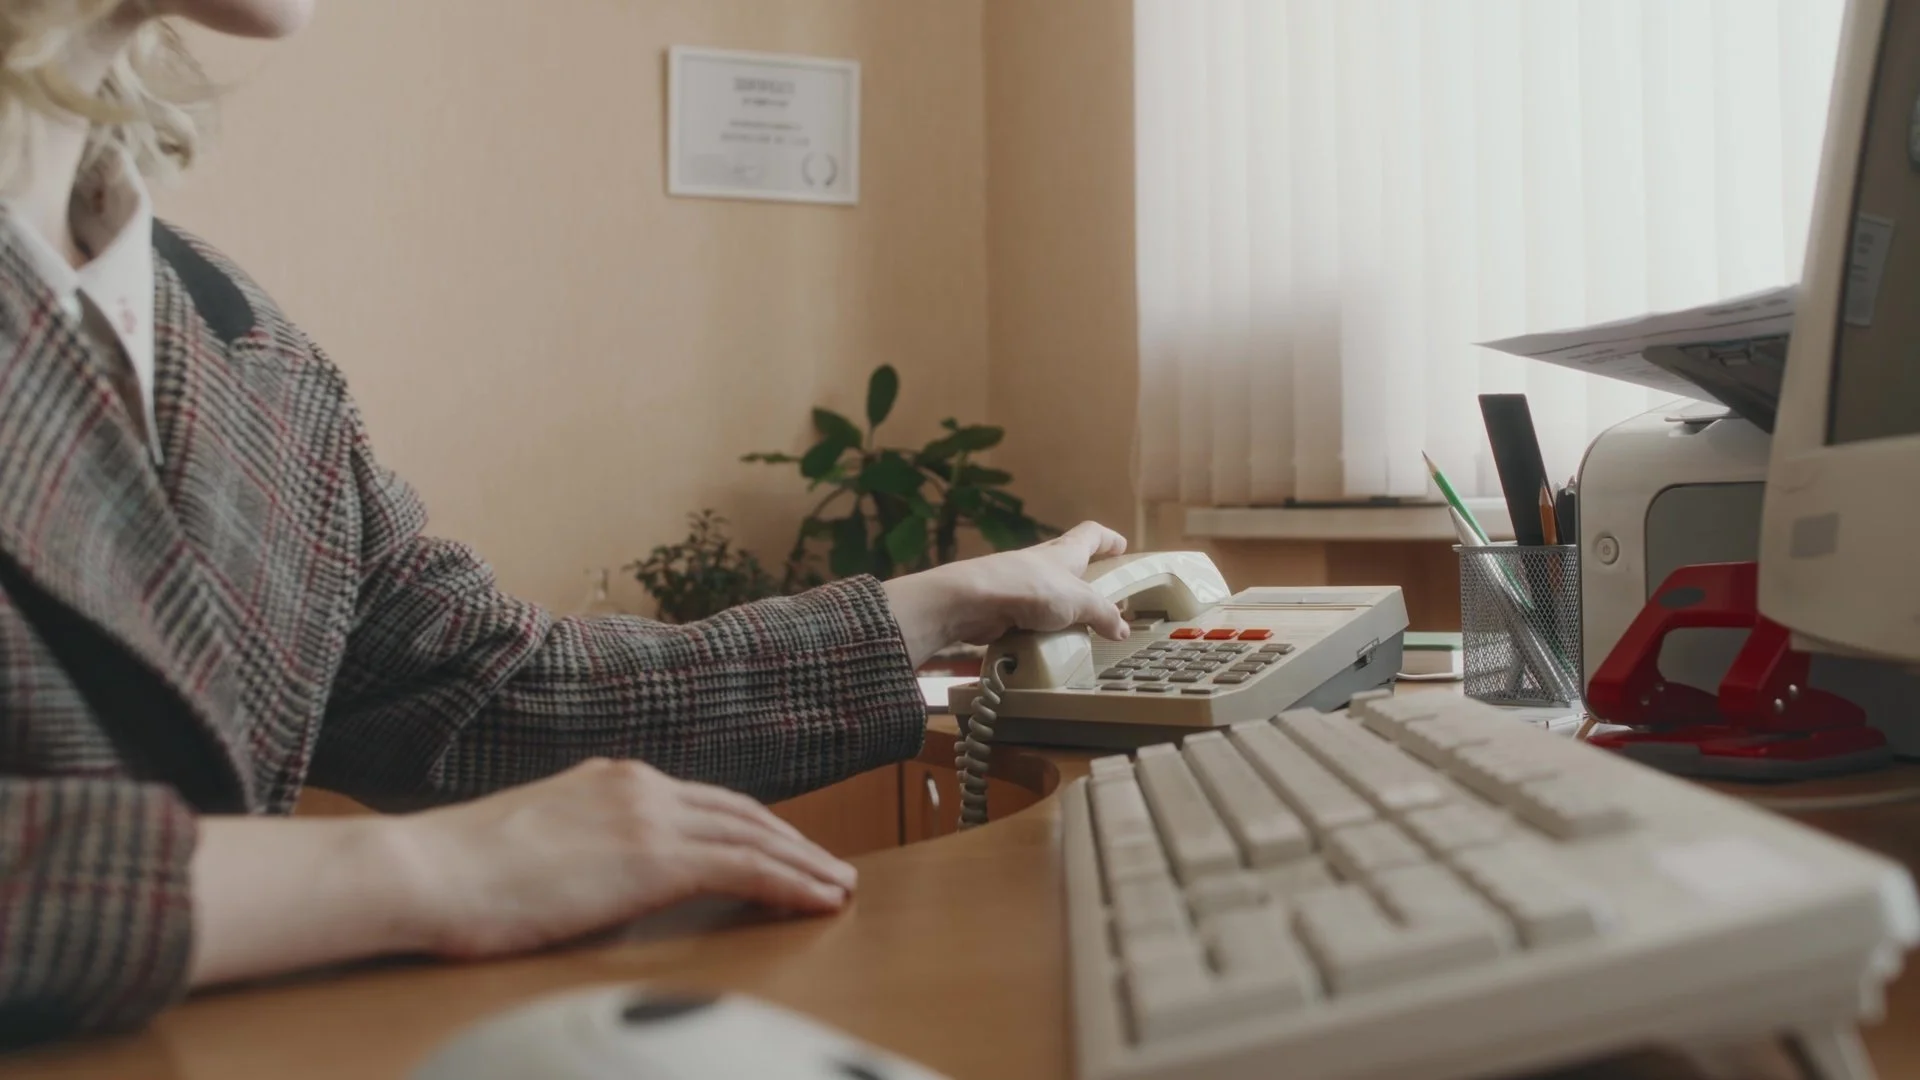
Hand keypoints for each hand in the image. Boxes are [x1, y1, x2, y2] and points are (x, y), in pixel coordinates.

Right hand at [392, 759, 855, 957]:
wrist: (423, 872)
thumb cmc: (454, 875)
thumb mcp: (531, 846)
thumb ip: (578, 851)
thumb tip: (597, 882)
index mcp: (608, 779)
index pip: (700, 801)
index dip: (748, 826)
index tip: (780, 847)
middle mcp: (638, 784)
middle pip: (740, 812)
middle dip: (790, 840)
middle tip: (828, 868)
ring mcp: (648, 814)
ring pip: (755, 835)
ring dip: (804, 862)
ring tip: (838, 887)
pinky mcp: (654, 856)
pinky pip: (747, 867)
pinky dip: (792, 882)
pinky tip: (820, 901)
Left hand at [883, 521, 1129, 665]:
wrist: (975, 601)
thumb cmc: (1033, 589)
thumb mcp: (1079, 601)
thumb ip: (1103, 614)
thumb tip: (1123, 629)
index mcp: (1064, 552)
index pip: (1090, 534)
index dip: (1107, 539)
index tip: (1121, 546)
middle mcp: (1041, 563)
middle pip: (1067, 562)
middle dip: (1085, 576)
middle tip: (1101, 595)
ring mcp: (1020, 584)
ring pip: (1047, 592)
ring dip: (1062, 607)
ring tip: (1079, 630)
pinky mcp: (1004, 606)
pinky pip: (1029, 618)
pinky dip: (1041, 629)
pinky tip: (1049, 646)